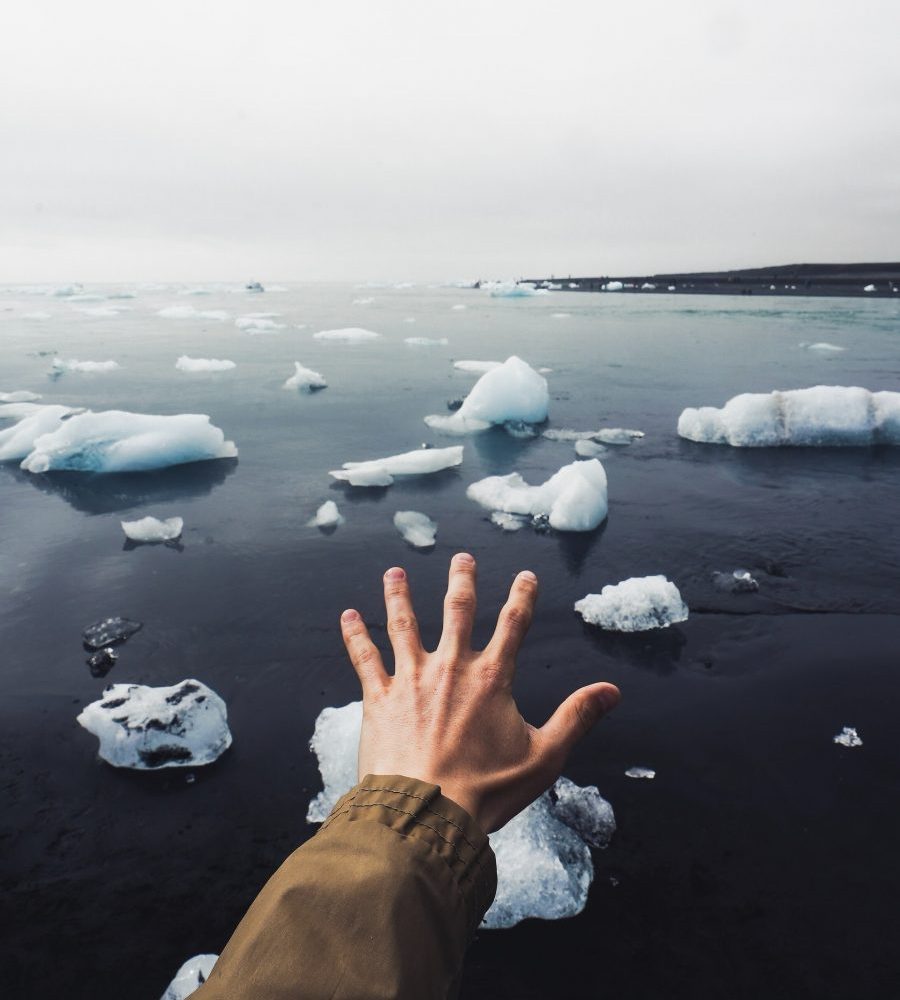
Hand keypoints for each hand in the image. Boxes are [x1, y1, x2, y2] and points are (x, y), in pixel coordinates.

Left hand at [340, 553, 619, 833]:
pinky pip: (365, 659)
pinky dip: (355, 636)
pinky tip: (347, 616)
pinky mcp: (380, 699)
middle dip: (462, 580)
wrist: (427, 814)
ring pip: (404, 625)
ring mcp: (411, 680)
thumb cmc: (486, 791)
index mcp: (491, 678)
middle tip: (462, 557)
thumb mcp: (544, 757)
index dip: (522, 596)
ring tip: (395, 572)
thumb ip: (576, 718)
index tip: (526, 576)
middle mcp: (450, 668)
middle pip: (457, 610)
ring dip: (400, 595)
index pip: (513, 624)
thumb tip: (611, 691)